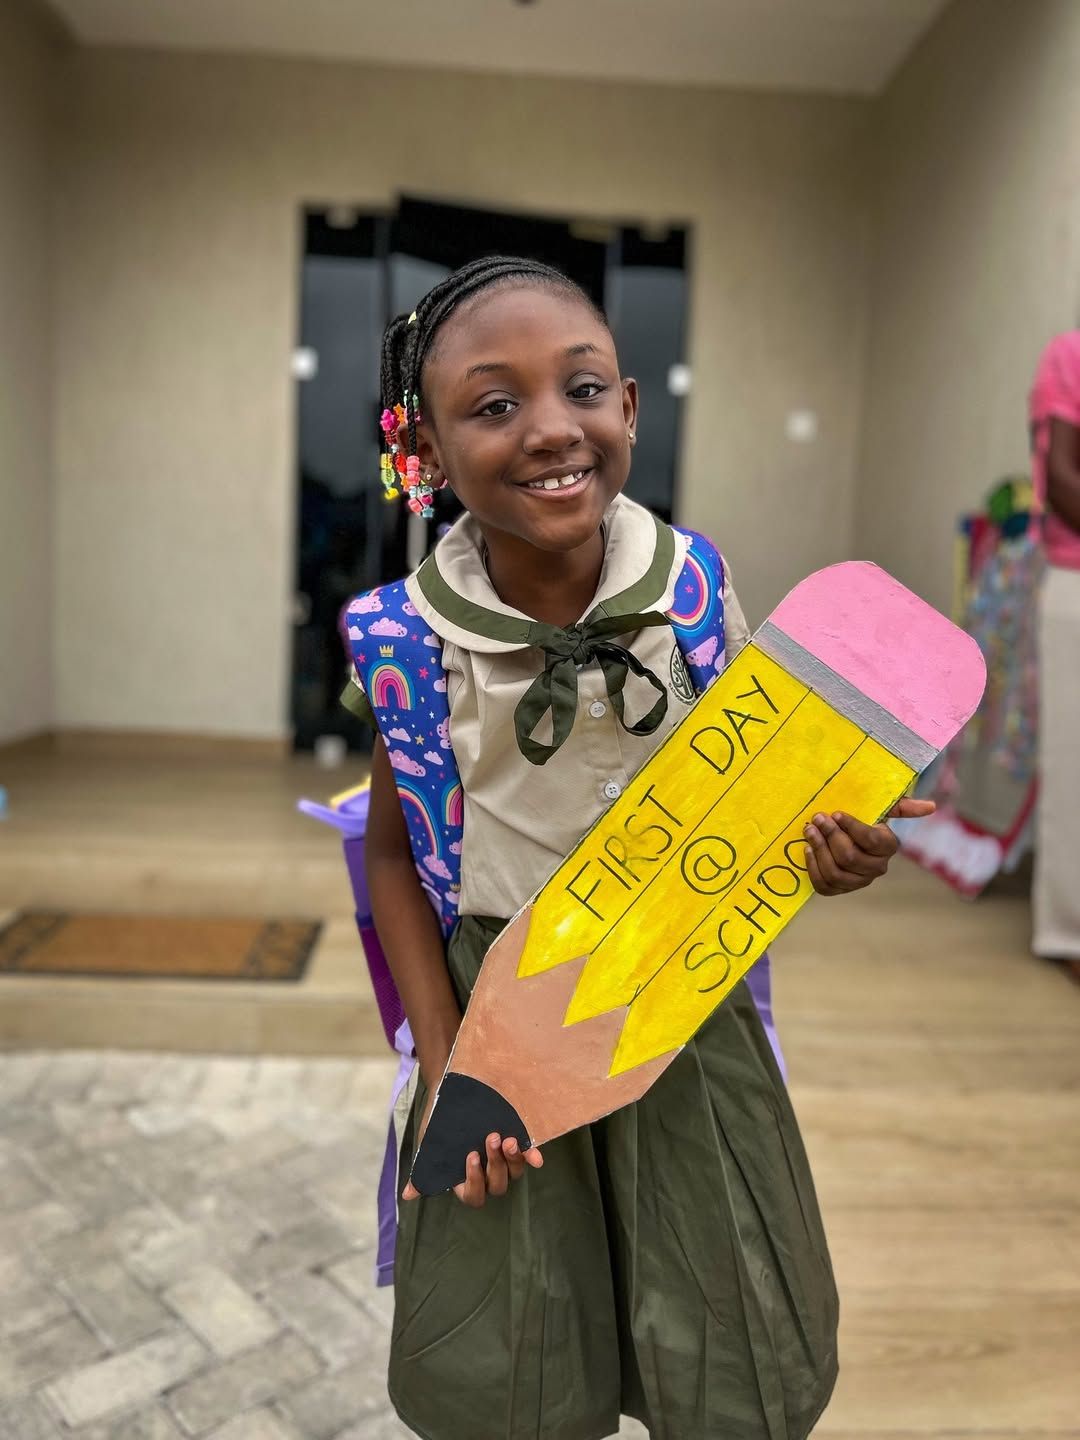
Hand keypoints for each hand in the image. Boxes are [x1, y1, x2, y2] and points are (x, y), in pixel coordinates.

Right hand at [401, 1088, 542, 1205]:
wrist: (455, 1092)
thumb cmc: (440, 1123)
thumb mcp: (430, 1146)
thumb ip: (424, 1169)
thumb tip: (407, 1195)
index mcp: (466, 1180)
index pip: (474, 1195)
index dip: (474, 1180)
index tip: (471, 1156)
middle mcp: (488, 1174)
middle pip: (497, 1185)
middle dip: (495, 1164)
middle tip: (491, 1138)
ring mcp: (504, 1161)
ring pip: (514, 1173)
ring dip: (513, 1159)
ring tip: (508, 1138)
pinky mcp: (518, 1145)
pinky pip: (529, 1157)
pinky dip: (533, 1157)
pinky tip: (537, 1156)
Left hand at [803, 798, 935, 895]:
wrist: (846, 832)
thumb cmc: (865, 816)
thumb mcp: (883, 807)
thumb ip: (903, 806)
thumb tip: (931, 807)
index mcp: (888, 846)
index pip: (871, 840)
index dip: (852, 827)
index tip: (837, 813)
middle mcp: (877, 867)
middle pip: (850, 857)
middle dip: (830, 836)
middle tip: (817, 819)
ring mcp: (858, 881)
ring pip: (836, 873)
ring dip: (818, 850)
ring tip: (809, 830)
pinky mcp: (840, 889)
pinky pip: (824, 886)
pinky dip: (813, 868)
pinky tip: (807, 849)